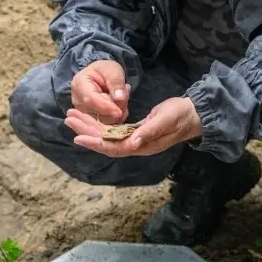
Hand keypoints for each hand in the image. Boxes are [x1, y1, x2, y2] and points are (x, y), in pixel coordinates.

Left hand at [64, 96, 202, 156]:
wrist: (193, 115)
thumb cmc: (180, 115)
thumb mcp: (166, 120)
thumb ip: (150, 131)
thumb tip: (133, 142)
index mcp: (142, 145)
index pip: (113, 146)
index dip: (95, 142)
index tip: (78, 136)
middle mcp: (136, 145)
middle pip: (106, 141)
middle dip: (87, 131)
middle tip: (68, 119)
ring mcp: (135, 139)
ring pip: (108, 135)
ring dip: (90, 126)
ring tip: (73, 116)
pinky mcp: (136, 131)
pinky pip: (114, 131)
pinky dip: (101, 125)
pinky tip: (90, 119)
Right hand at [70, 60, 130, 123]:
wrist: (101, 76)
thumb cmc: (105, 71)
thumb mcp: (113, 69)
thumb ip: (116, 82)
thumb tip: (119, 99)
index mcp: (79, 84)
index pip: (90, 100)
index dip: (105, 107)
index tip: (119, 111)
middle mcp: (78, 101)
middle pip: (97, 114)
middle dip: (116, 107)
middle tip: (125, 92)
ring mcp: (83, 113)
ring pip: (103, 121)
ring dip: (118, 112)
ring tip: (122, 96)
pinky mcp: (91, 121)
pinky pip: (107, 125)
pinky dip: (117, 118)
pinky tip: (120, 105)